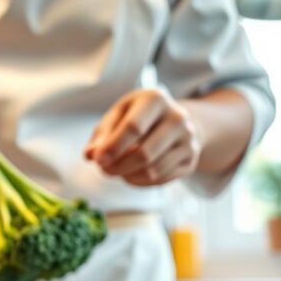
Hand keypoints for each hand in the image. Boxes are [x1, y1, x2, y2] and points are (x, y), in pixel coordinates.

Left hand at [84, 89, 203, 185]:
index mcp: (155, 99)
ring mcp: (188, 139)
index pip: (133, 127)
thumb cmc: (138, 117)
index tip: (97, 160)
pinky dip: (140, 181)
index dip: (113, 147)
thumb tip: (90, 155)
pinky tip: (131, 174)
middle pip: (144, 153)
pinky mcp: (191, 159)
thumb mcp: (118, 116)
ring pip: (153, 170)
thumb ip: (102, 135)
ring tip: (116, 171)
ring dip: (128, 176)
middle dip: (119, 166)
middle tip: (104, 170)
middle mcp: (177, 117)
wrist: (174, 121)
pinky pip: (161, 179)